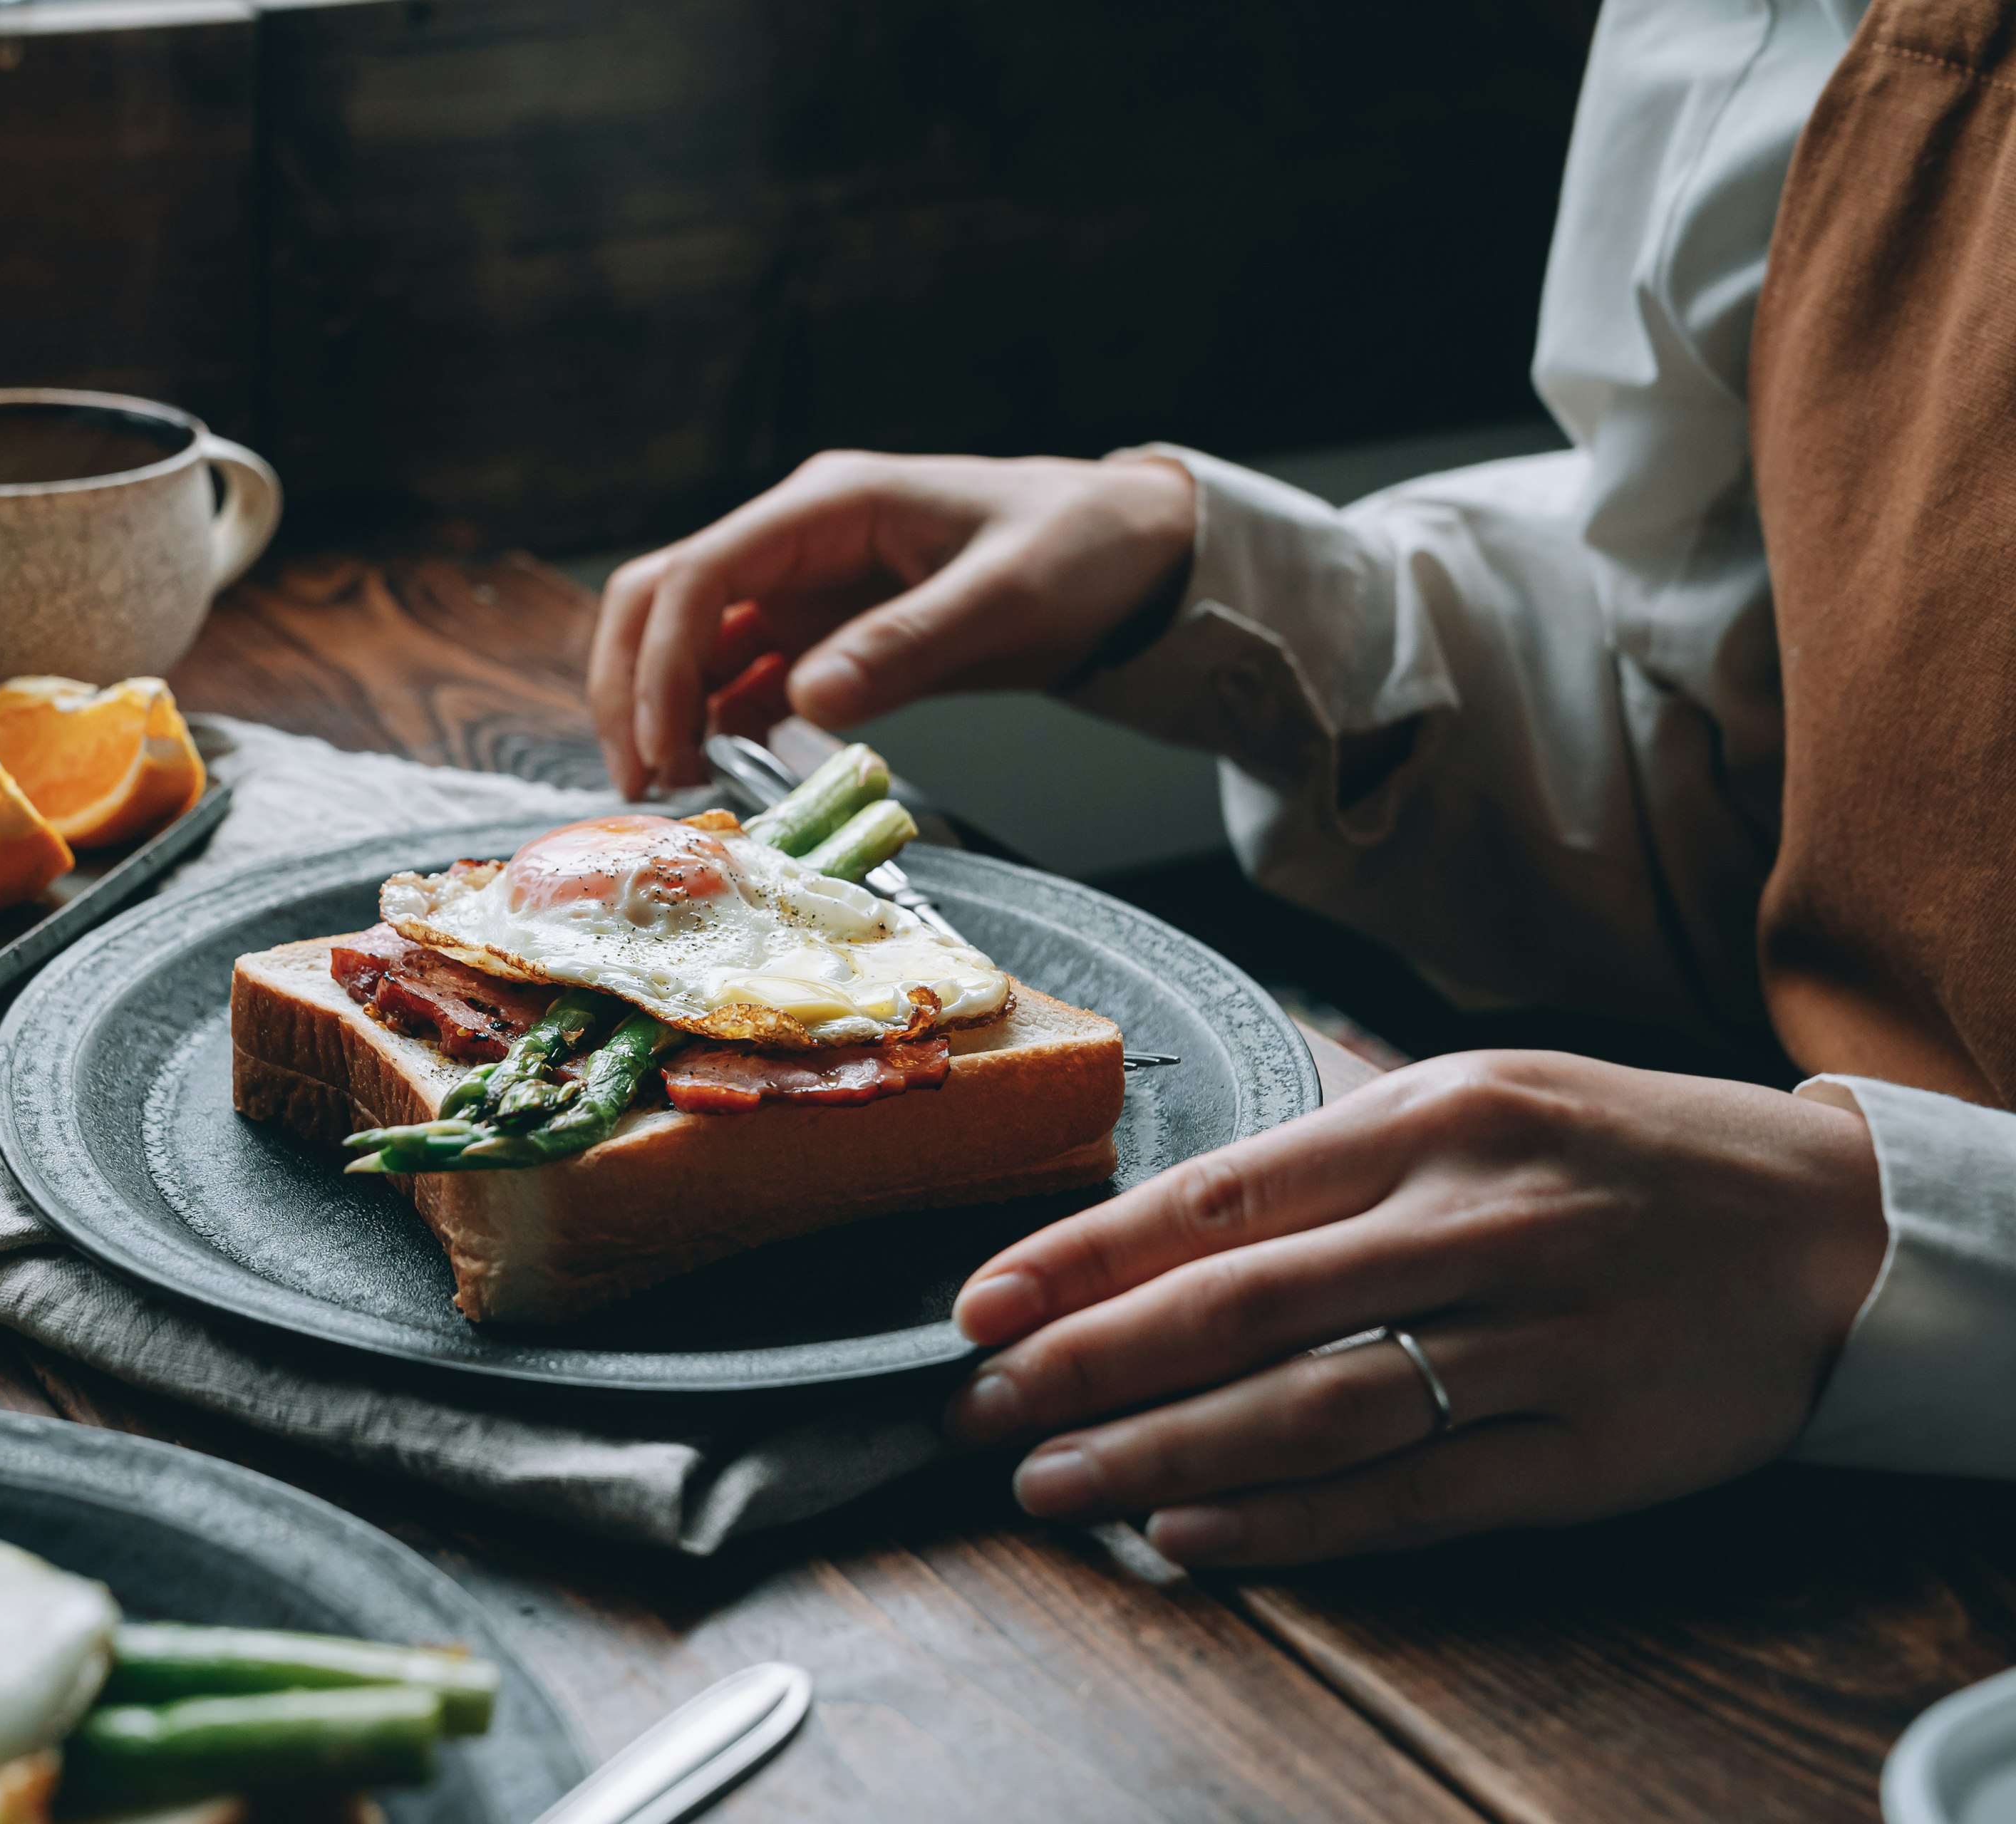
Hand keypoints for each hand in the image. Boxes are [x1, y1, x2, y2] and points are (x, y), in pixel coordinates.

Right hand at [587, 451, 1196, 796]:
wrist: (1132, 556)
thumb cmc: (1079, 552)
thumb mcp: (1007, 599)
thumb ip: (907, 645)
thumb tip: (805, 700)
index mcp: (828, 506)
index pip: (700, 573)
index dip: (662, 661)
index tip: (663, 745)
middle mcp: (797, 542)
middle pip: (664, 601)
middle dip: (633, 686)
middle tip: (639, 780)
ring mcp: (805, 590)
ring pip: (689, 644)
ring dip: (665, 712)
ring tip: (671, 792)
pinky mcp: (824, 637)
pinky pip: (742, 680)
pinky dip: (716, 726)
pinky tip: (720, 776)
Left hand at [942, 1052, 1886, 1564]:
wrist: (1829, 1227)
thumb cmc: (1618, 1153)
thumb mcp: (1481, 1093)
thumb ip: (1329, 1140)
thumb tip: (1159, 1190)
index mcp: (1434, 1120)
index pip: (1216, 1198)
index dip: (1080, 1258)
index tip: (977, 1307)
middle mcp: (1477, 1224)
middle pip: (1241, 1307)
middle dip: (1087, 1365)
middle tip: (981, 1411)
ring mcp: (1539, 1344)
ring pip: (1314, 1410)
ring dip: (1163, 1453)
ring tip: (1055, 1482)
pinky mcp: (1592, 1452)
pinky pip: (1419, 1496)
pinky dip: (1297, 1521)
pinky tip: (1194, 1532)